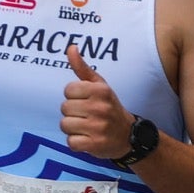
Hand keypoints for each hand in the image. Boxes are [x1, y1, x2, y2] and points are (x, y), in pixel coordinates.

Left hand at [61, 45, 130, 159]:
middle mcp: (100, 107)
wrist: (129, 136)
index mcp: (100, 90)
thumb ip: (82, 68)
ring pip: (65, 125)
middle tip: (87, 116)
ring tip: (86, 127)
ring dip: (73, 128)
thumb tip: (71, 47)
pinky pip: (71, 142)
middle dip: (72, 113)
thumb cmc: (109, 108)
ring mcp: (98, 127)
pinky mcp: (95, 145)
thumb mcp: (100, 86)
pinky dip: (76, 143)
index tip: (86, 101)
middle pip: (64, 108)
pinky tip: (87, 139)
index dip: (73, 97)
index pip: (68, 90)